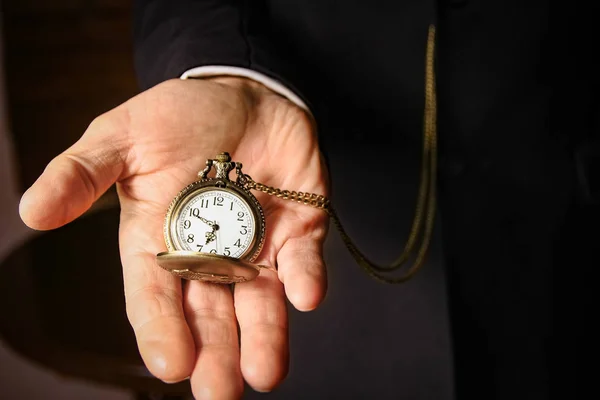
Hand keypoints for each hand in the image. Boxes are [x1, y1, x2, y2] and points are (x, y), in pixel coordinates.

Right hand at [19, 77, 328, 398]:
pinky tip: (304, 297)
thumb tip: (31, 212)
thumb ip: (82, 173)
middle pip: (209, 314)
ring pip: (259, 302)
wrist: (241, 92)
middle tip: (219, 394)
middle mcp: (209, 256)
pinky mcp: (298, 229)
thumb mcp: (121, 137)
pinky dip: (305, 278)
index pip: (155, 296)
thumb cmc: (176, 117)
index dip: (161, 330)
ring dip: (264, 337)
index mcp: (159, 243)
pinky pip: (303, 260)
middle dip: (215, 355)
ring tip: (264, 373)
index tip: (170, 364)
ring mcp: (257, 247)